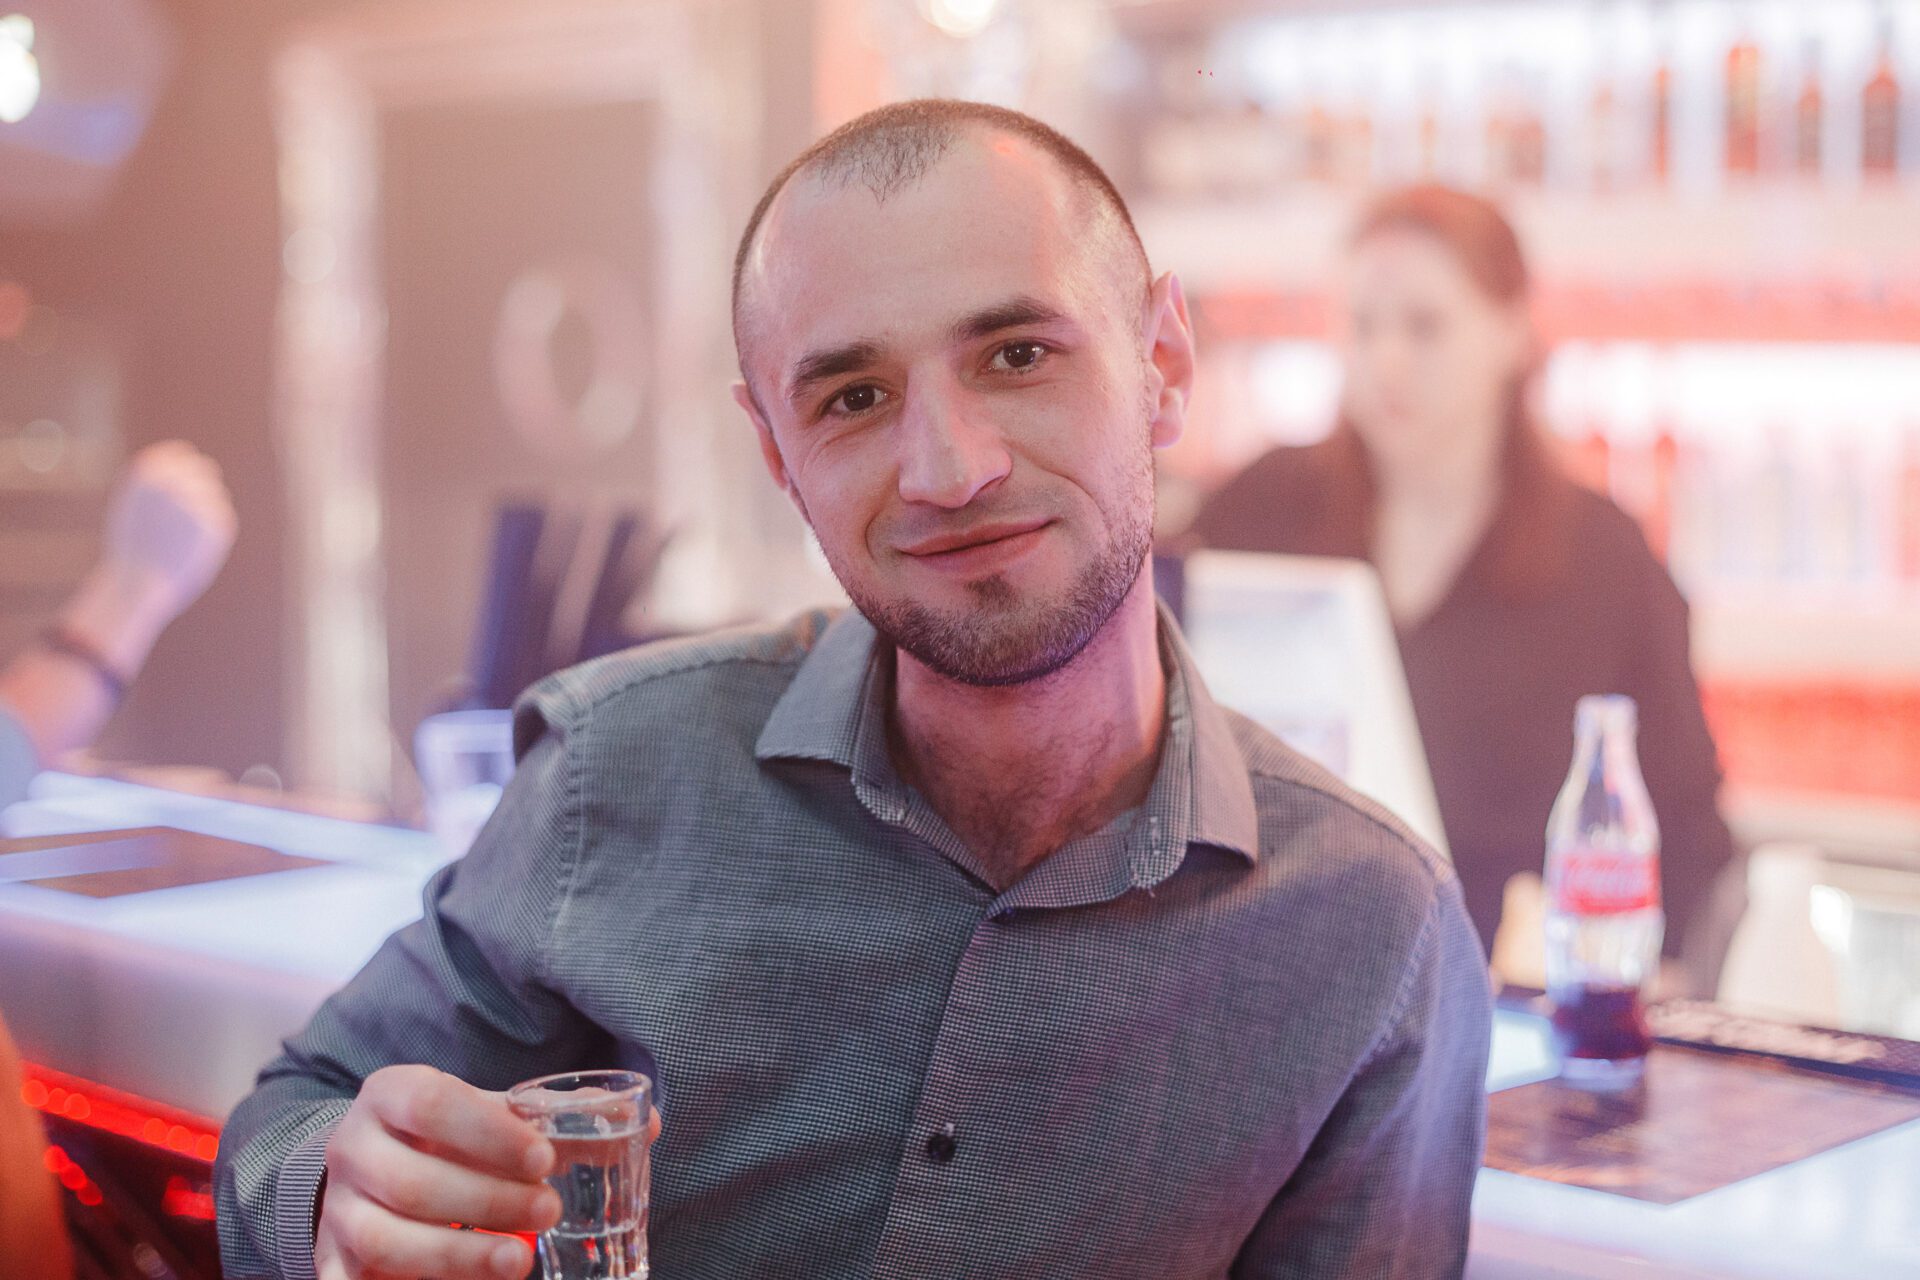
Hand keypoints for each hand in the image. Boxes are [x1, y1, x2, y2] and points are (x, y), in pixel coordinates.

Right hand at [98, 440, 236, 625]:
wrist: (138, 583)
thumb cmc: (131, 548)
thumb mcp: (133, 505)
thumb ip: (156, 480)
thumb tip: (183, 456)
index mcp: (149, 472)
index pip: (182, 453)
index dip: (186, 465)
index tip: (187, 477)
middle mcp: (174, 481)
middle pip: (205, 469)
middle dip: (199, 486)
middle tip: (187, 514)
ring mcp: (197, 500)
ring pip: (215, 494)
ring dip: (205, 509)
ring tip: (180, 536)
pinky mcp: (218, 522)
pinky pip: (222, 516)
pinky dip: (211, 530)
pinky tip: (192, 545)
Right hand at [315, 1065, 558, 1279]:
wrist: (372, 1164)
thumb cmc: (446, 1136)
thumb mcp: (489, 1117)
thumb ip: (557, 1120)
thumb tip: (646, 1126)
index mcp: (390, 1094)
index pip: (433, 1104)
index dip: (489, 1133)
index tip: (545, 1158)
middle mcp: (353, 1147)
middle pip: (411, 1181)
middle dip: (486, 1201)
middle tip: (549, 1210)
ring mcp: (337, 1208)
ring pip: (383, 1238)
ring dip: (456, 1254)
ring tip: (519, 1261)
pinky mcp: (331, 1259)